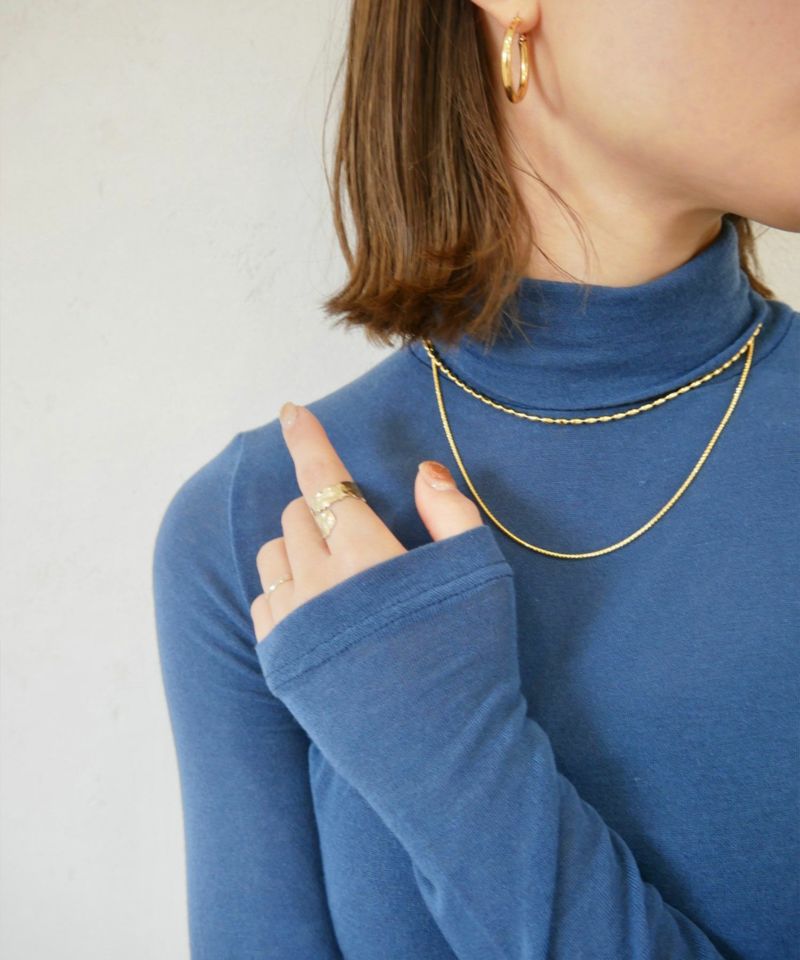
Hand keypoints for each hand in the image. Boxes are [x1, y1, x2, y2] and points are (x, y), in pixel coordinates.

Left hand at [250, 401, 484, 642]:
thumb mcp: (480, 576)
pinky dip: (287, 592)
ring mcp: (294, 623)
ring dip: (300, 549)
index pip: (323, 479)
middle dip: (325, 512)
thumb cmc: (470, 656)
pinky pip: (264, 601)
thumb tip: (424, 471)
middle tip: (362, 540)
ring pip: (273, 554)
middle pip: (298, 514)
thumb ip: (452, 514)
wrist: (441, 750)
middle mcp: (318, 584)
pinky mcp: (278, 658)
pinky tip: (321, 614)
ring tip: (340, 576)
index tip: (291, 412)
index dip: (307, 441)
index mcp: (366, 555)